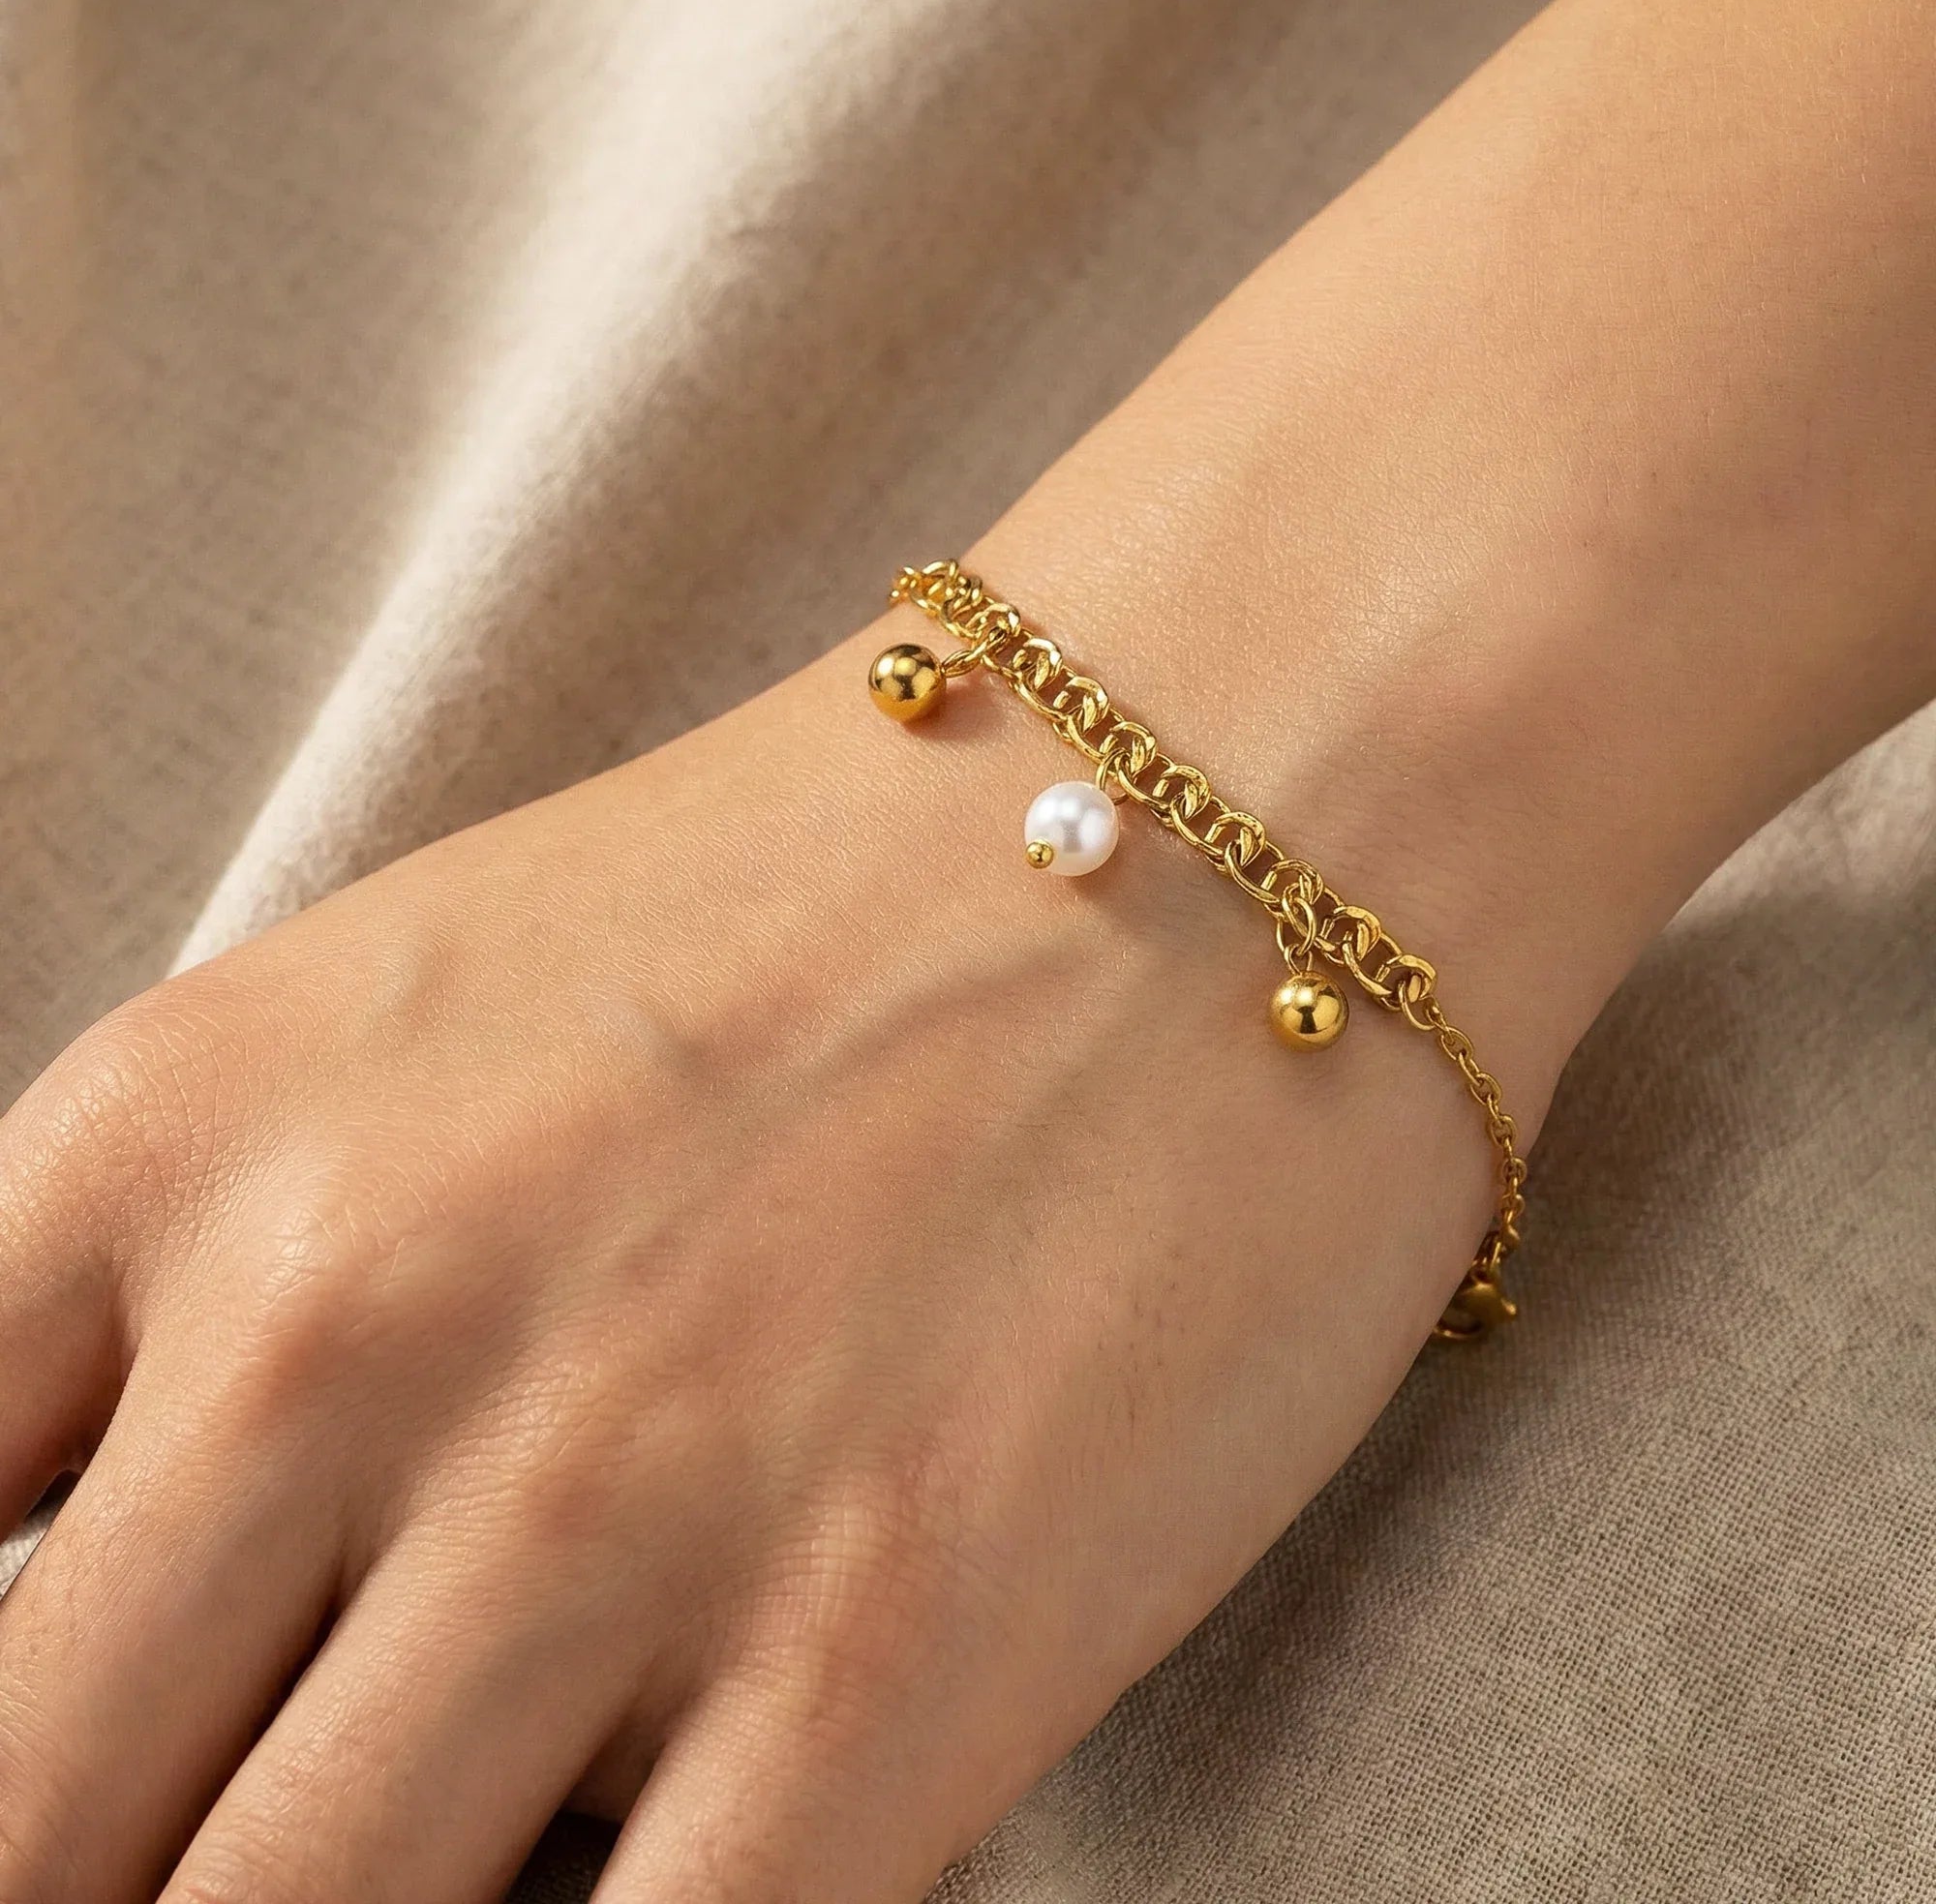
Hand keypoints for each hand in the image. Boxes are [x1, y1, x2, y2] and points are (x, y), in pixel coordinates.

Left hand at [0, 619, 1522, 1902]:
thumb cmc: (822, 907)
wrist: (1214, 808)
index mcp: (177, 1136)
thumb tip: (90, 1631)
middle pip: (34, 1834)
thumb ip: (181, 1316)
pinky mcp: (885, 1651)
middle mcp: (346, 1318)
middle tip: (259, 1828)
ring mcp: (612, 1497)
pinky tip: (645, 1878)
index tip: (103, 1765)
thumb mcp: (397, 1023)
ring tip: (475, 1834)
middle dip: (122, 1870)